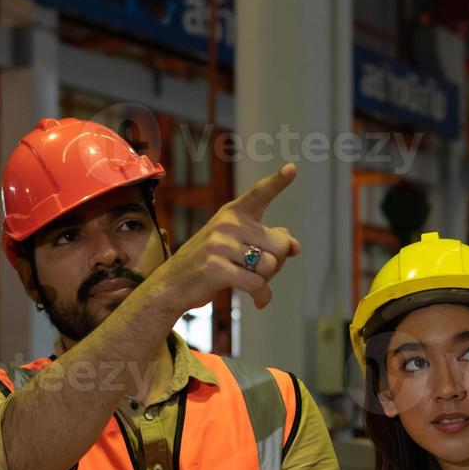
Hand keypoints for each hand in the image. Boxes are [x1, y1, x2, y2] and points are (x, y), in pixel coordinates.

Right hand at [149, 164, 299, 311]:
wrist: (172, 283)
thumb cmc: (212, 262)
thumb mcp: (238, 245)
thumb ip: (268, 241)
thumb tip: (295, 247)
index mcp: (234, 213)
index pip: (260, 194)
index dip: (278, 181)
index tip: (293, 168)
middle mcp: (228, 223)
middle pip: (279, 246)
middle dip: (277, 264)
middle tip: (260, 271)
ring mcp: (220, 245)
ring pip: (269, 267)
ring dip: (267, 281)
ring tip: (251, 282)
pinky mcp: (216, 268)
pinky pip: (256, 284)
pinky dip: (262, 296)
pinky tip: (259, 301)